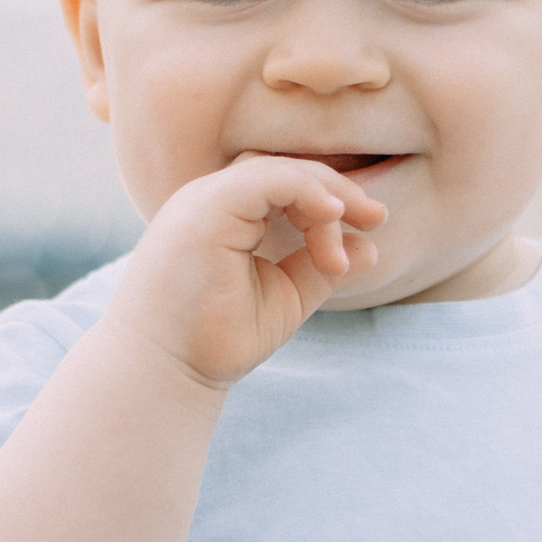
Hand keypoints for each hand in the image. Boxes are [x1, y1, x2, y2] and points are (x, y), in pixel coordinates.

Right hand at [106, 154, 387, 389]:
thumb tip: (370, 246)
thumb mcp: (283, 298)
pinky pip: (265, 179)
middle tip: (377, 217)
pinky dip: (305, 191)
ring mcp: (203, 201)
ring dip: (325, 196)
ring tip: (356, 224)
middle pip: (285, 171)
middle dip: (338, 189)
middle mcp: (209, 201)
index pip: (286, 186)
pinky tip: (332, 216)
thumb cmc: (212, 341)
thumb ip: (319, 269)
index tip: (373, 229)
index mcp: (224, 216)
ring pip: (278, 171)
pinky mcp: (204, 210)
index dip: (333, 200)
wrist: (164, 370)